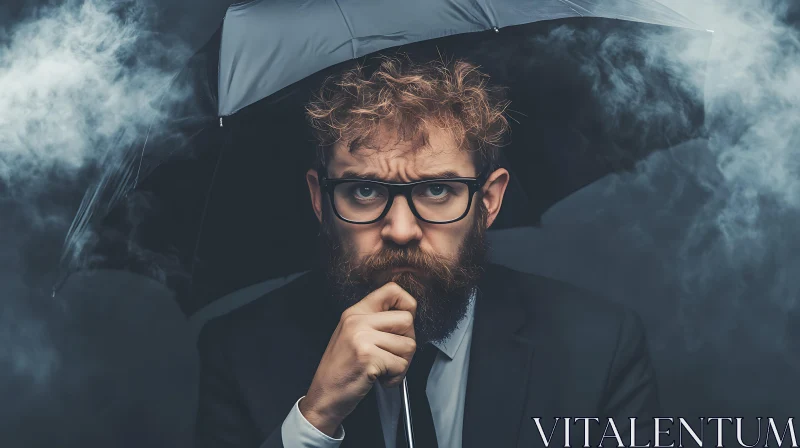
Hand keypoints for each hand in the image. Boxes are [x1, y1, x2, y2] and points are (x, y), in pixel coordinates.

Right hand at [299, 282, 417, 436]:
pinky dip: (395, 377)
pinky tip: (379, 378)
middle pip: (407, 320)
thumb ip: (376, 321)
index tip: (402, 325)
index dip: (407, 305)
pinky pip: (401, 365)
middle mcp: (358, 321)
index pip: (393, 290)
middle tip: (390, 355)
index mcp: (355, 312)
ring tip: (382, 369)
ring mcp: (362, 338)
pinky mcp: (368, 358)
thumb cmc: (341, 369)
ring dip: (401, 363)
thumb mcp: (352, 335)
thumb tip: (408, 315)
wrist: (324, 396)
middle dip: (406, 342)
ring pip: (408, 345)